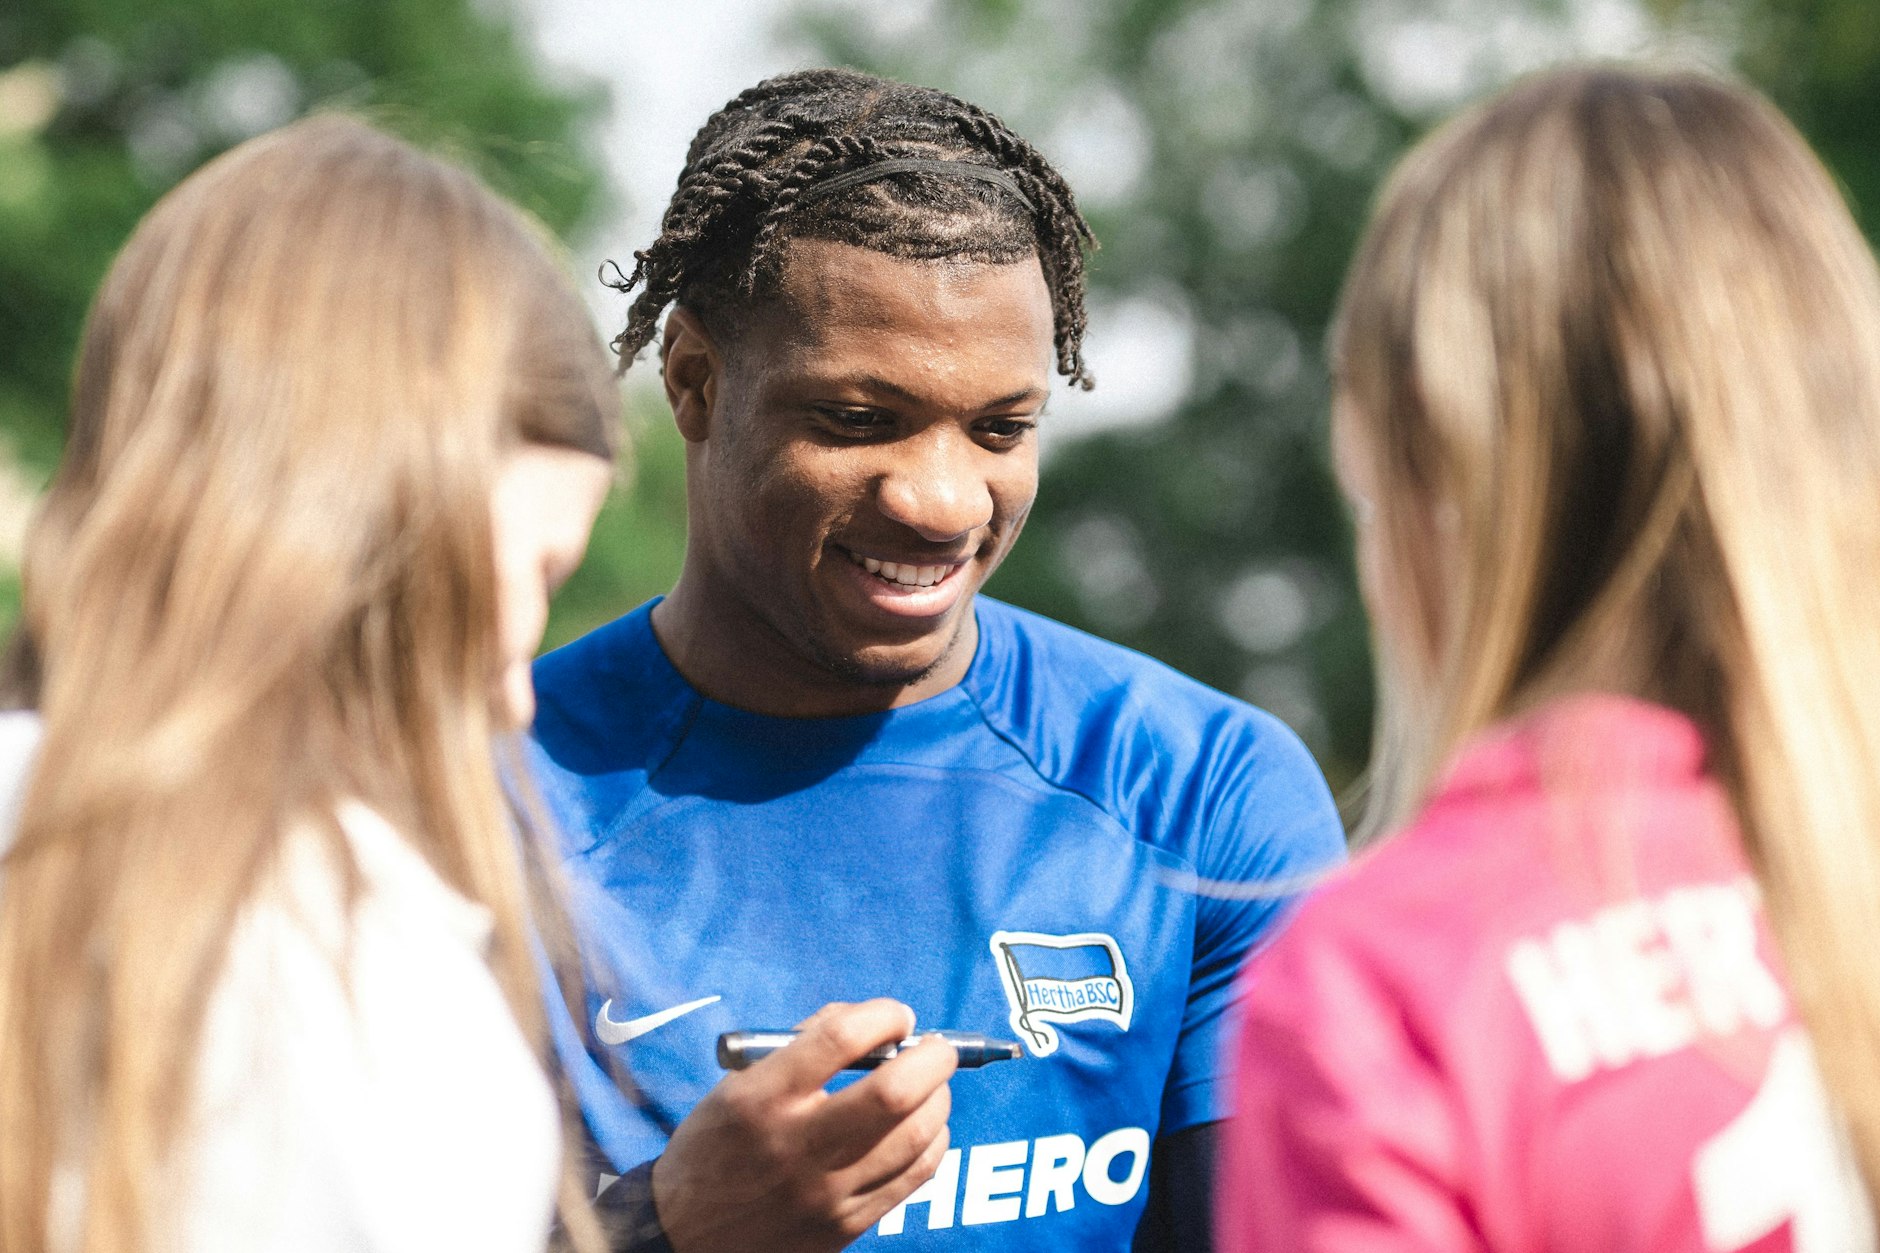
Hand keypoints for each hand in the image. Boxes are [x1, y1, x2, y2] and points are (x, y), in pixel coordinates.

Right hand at [650, 999, 955, 1252]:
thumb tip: (874, 1021)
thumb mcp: (736, 1085)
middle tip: (938, 1048)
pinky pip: (914, 1178)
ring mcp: (824, 1193)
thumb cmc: (716, 1147)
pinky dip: (932, 1142)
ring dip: (938, 1099)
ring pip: (915, 1137)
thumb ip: (802, 1045)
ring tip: (933, 1086)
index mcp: (760, 1098)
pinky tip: (925, 1128)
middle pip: (892, 1093)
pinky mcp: (844, 1227)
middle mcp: (795, 1146)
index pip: (839, 1040)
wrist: (684, 1238)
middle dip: (933, 1059)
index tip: (897, 1015)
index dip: (883, 1015)